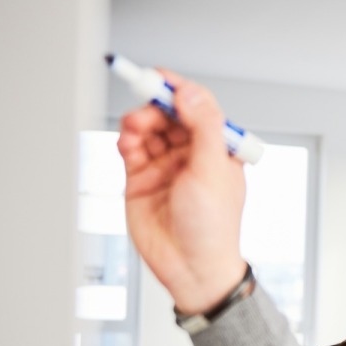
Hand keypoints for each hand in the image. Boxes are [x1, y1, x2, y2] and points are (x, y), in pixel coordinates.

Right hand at [116, 72, 247, 313]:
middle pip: (168, 113)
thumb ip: (203, 127)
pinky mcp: (142, 179)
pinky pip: (132, 148)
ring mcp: (166, 165)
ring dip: (138, 122)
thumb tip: (189, 92)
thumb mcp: (212, 170)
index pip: (198, 106)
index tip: (159, 78)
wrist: (191, 268)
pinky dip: (127, 140)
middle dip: (154, 107)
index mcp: (218, 148)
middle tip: (144, 112)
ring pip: (148, 129)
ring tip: (133, 130)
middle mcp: (192, 153)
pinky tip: (127, 144)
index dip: (178, 89)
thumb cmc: (212, 227)